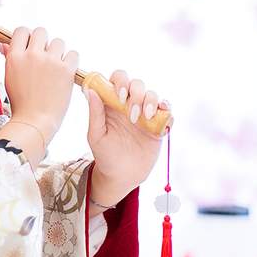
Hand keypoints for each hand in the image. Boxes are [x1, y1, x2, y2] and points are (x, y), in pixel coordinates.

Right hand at [0, 26, 78, 141]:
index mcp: (15, 57)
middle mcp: (32, 55)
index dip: (27, 37)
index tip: (30, 46)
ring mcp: (50, 62)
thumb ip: (8, 57)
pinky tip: (65, 71)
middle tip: (44, 57)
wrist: (34, 122)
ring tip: (54, 67)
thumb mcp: (9, 77)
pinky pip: (73, 53)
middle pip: (41, 32)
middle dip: (43, 42)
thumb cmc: (21, 103)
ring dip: (58, 51)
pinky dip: (71, 61)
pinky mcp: (66, 70)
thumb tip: (3, 43)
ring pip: (58, 41)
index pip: (22, 30)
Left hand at [84, 69, 166, 204]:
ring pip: (152, 94)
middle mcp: (129, 105)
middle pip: (137, 84)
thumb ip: (95, 113)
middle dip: (136, 94)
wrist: (122, 176)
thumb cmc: (105, 155)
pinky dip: (166, 108)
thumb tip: (90, 91)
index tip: (120, 95)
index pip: (118, 80)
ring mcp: (145, 114)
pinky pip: (167, 111)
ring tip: (146, 117)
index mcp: (112, 103)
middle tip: (132, 114)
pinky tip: (161, 115)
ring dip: (151, 101)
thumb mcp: (96, 136)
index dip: (120, 82)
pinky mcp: (158, 125)